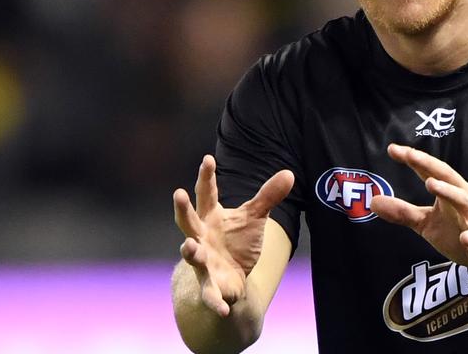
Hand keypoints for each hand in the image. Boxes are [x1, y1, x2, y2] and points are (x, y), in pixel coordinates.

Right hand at [173, 155, 294, 315]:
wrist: (235, 278)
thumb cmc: (238, 241)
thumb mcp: (254, 218)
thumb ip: (268, 196)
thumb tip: (289, 173)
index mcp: (210, 217)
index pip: (207, 194)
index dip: (206, 176)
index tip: (208, 159)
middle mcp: (200, 238)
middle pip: (188, 221)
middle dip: (182, 209)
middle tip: (178, 193)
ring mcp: (203, 263)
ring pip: (192, 256)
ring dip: (190, 251)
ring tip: (188, 246)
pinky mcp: (211, 287)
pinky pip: (210, 296)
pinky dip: (215, 302)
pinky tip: (223, 309)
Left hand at [370, 143, 467, 279]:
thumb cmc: (464, 233)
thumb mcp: (428, 224)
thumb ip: (403, 212)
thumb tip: (373, 201)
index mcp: (451, 192)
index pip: (431, 172)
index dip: (414, 159)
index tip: (393, 148)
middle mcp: (466, 199)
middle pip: (448, 177)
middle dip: (429, 165)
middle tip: (410, 154)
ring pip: (464, 201)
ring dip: (448, 191)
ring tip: (431, 184)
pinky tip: (465, 238)